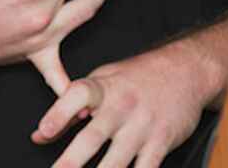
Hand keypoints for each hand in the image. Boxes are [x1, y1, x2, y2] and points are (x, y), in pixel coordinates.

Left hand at [31, 42, 210, 167]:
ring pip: (116, 163)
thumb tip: (39, 135)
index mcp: (104, 88)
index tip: (44, 132)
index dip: (59, 113)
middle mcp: (122, 107)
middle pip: (93, 137)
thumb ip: (70, 110)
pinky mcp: (161, 142)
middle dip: (71, 162)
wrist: (188, 70)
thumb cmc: (138, 77)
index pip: (78, 95)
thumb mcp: (103, 82)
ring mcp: (142, 127)